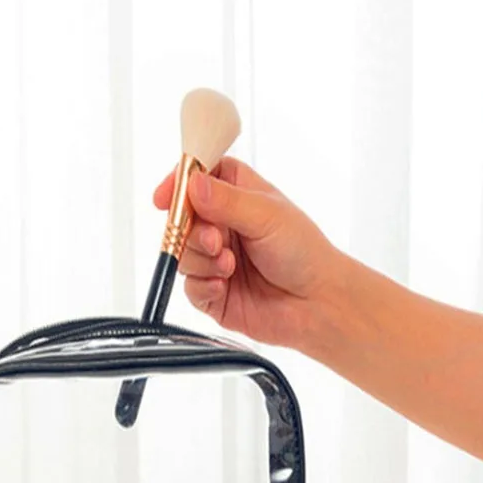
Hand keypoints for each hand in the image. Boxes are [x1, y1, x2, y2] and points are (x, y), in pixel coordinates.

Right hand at [155, 157, 343, 349]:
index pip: (199, 177)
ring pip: (182, 254)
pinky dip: (203, 286)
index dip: (179, 184)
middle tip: (215, 240)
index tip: (164, 196)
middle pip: (182, 219)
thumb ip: (227, 201)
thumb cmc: (305, 254)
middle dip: (192, 231)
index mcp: (238, 196)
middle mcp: (224, 226)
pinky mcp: (212, 291)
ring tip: (229, 266)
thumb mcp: (267, 215)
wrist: (317, 304)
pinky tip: (224, 285)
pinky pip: (188, 287)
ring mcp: (215, 259)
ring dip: (201, 261)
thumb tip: (193, 185)